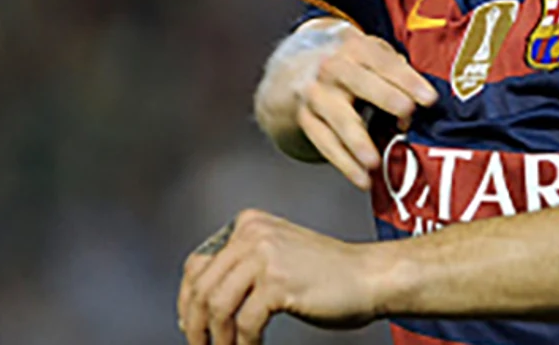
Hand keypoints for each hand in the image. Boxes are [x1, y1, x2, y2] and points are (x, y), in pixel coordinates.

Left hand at [177, 209, 382, 344]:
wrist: (371, 277)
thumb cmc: (327, 275)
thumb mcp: (276, 259)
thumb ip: (241, 269)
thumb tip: (195, 308)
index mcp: (248, 224)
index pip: (197, 265)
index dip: (187, 301)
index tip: (189, 326)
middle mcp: (252, 233)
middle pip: (202, 288)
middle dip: (195, 326)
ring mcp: (265, 256)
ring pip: (217, 307)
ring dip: (217, 340)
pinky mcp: (278, 283)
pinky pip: (244, 323)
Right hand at [293, 25, 436, 189]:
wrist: (306, 71)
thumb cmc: (356, 68)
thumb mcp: (376, 58)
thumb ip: (400, 74)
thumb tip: (424, 100)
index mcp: (356, 47)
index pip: (384, 62)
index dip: (408, 79)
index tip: (429, 98)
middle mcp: (333, 68)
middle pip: (360, 83)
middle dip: (385, 97)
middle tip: (407, 113)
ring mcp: (317, 95)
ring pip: (339, 119)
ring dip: (357, 142)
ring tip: (374, 162)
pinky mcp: (307, 120)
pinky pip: (325, 144)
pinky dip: (345, 164)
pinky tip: (362, 179)